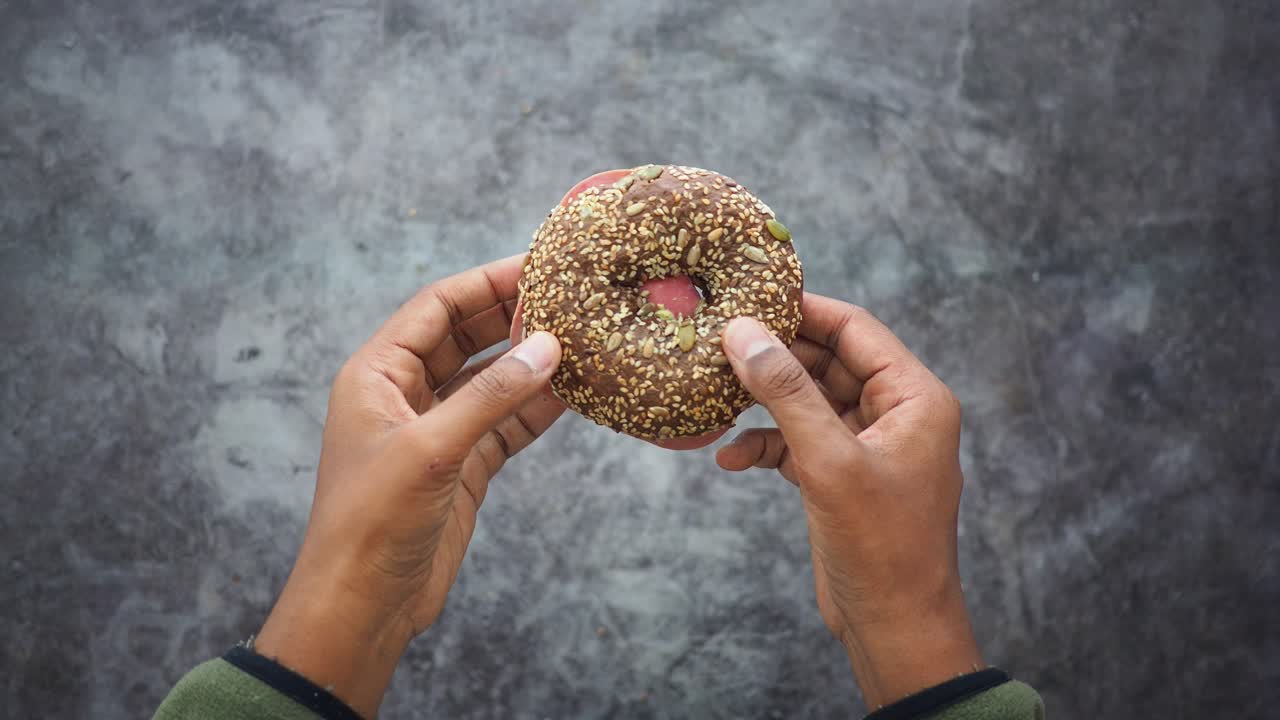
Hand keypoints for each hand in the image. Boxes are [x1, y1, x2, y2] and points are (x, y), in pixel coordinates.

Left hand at [255, 255, 564, 716]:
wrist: (362, 606)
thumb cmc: (373, 523)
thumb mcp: (432, 450)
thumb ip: (492, 396)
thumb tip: (549, 347)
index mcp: (377, 376)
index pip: (437, 309)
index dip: (485, 284)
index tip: (537, 265)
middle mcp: (405, 396)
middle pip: (466, 338)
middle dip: (513, 317)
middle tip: (569, 296)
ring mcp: (437, 432)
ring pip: (491, 382)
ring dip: (531, 363)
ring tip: (582, 340)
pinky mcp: (462, 467)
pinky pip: (505, 424)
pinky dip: (537, 409)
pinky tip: (574, 393)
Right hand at [715, 294, 982, 707]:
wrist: (895, 628)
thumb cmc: (881, 548)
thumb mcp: (829, 462)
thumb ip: (785, 393)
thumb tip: (743, 333)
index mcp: (915, 398)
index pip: (855, 329)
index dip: (802, 310)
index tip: (748, 297)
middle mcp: (895, 414)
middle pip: (826, 360)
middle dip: (774, 357)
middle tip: (718, 344)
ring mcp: (866, 446)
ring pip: (807, 401)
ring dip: (763, 403)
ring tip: (715, 396)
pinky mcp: (840, 477)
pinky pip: (797, 442)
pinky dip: (765, 446)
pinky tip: (729, 458)